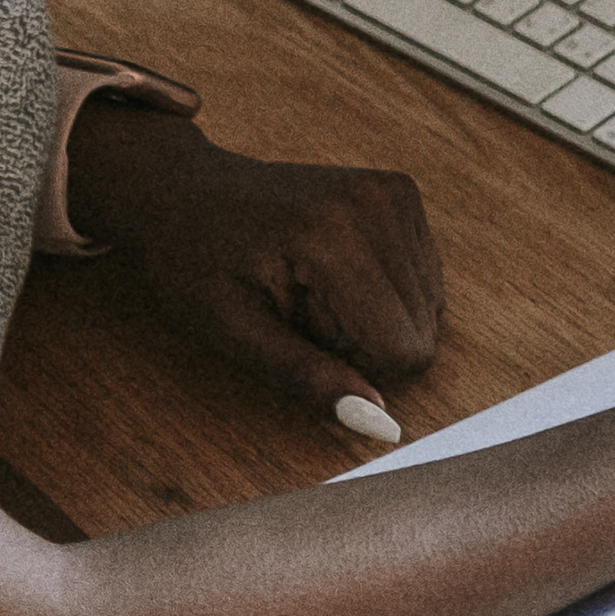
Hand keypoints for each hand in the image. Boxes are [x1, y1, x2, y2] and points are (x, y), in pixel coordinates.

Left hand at [69, 108, 439, 424]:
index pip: (401, 347)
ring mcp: (394, 194)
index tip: (300, 339)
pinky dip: (385, 290)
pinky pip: (426, 277)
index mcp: (330, 237)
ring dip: (377, 317)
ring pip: (430, 308)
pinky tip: (335, 270)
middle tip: (302, 312)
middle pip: (420, 330)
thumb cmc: (194, 262)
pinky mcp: (402, 193)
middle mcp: (376, 204)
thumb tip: (379, 424)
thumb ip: (304, 375)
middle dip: (366, 341)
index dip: (356, 366)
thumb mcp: (228, 328)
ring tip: (314, 289)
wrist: (184, 191)